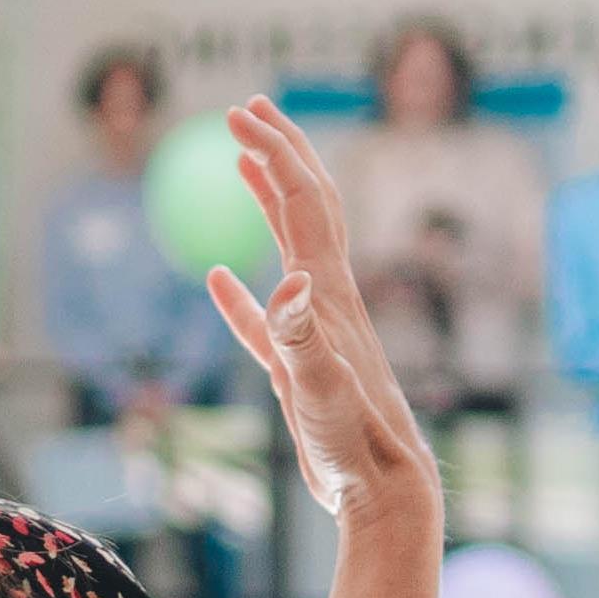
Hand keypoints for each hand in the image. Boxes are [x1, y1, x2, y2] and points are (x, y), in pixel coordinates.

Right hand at [202, 101, 434, 518]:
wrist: (380, 487)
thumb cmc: (354, 440)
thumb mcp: (321, 385)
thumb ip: (298, 335)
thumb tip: (288, 284)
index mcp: (328, 290)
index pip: (299, 200)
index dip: (272, 150)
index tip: (238, 113)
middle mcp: (325, 297)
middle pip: (304, 204)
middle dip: (279, 151)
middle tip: (247, 110)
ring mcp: (312, 330)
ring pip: (288, 246)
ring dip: (267, 200)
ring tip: (245, 164)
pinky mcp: (298, 368)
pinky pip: (262, 316)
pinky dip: (240, 291)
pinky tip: (218, 279)